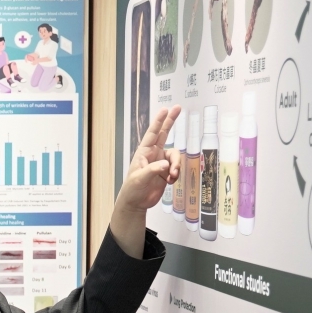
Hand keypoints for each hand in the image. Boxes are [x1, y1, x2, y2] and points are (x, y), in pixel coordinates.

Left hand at [110, 105, 181, 256]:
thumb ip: (153, 170)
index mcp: (144, 153)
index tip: (165, 109)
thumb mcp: (140, 179)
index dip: (159, 121)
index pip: (152, 134)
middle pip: (164, 134)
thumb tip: (166, 165)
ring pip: (175, 156)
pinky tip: (170, 181)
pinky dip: (176, 174)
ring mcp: (161, 163)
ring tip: (172, 176)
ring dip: (177, 165)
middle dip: (171, 122)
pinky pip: (176, 168)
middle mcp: (153, 155)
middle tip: (178, 108)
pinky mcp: (166, 173)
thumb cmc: (132, 189)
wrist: (136, 204)